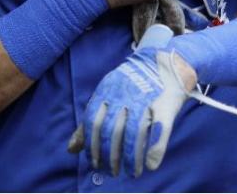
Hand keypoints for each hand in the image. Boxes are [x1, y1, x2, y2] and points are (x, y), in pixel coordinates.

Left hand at [67, 46, 196, 176]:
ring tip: (130, 173)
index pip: (93, 122)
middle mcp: (124, 95)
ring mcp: (145, 99)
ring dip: (130, 158)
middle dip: (109, 155)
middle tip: (109, 172)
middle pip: (111, 130)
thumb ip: (90, 122)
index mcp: (107, 90)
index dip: (92, 145)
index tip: (93, 163)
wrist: (164, 63)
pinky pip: (159, 130)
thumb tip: (71, 149)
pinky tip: (150, 165)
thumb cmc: (130, 86)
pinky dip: (155, 150)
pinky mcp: (165, 105)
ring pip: (134, 133)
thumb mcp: (107, 95)